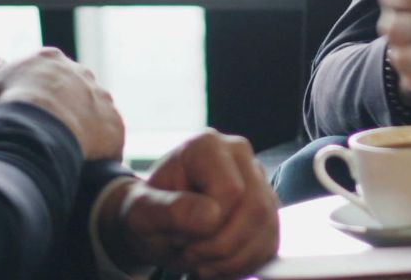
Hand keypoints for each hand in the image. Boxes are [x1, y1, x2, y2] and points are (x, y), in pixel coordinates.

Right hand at [0, 47, 123, 160]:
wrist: (37, 129)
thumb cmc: (6, 106)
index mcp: (50, 60)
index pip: (47, 73)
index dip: (38, 92)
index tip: (29, 112)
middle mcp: (81, 74)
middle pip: (74, 90)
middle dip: (63, 108)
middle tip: (46, 133)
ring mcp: (102, 98)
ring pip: (95, 112)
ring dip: (83, 129)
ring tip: (63, 152)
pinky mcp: (115, 125)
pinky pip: (109, 139)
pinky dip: (98, 152)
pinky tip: (83, 167)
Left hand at [98, 131, 279, 279]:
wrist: (155, 222)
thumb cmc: (148, 212)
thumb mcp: (141, 212)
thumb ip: (168, 209)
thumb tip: (210, 216)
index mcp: (207, 146)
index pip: (230, 191)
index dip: (208, 225)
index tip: (178, 234)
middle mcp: (240, 155)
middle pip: (256, 208)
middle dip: (222, 246)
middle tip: (191, 254)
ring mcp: (258, 180)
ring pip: (267, 227)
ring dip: (233, 259)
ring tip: (202, 261)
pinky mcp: (267, 207)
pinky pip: (270, 242)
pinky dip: (244, 263)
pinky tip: (217, 262)